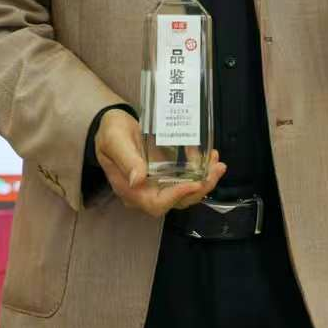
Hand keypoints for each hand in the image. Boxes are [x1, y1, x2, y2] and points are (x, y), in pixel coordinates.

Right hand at [95, 108, 225, 217]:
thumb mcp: (114, 141)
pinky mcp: (165, 174)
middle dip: (200, 189)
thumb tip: (137, 180)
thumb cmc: (110, 132)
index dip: (177, 196)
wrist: (112, 124)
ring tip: (217, 163)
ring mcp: (157, 184)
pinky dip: (200, 171)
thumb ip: (126, 159)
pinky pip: (185, 179)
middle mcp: (146, 192)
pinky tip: (209, 157)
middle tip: (216, 169)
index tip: (195, 183)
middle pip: (177, 201)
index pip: (156, 203)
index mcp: (130, 190)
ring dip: (205, 181)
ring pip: (185, 192)